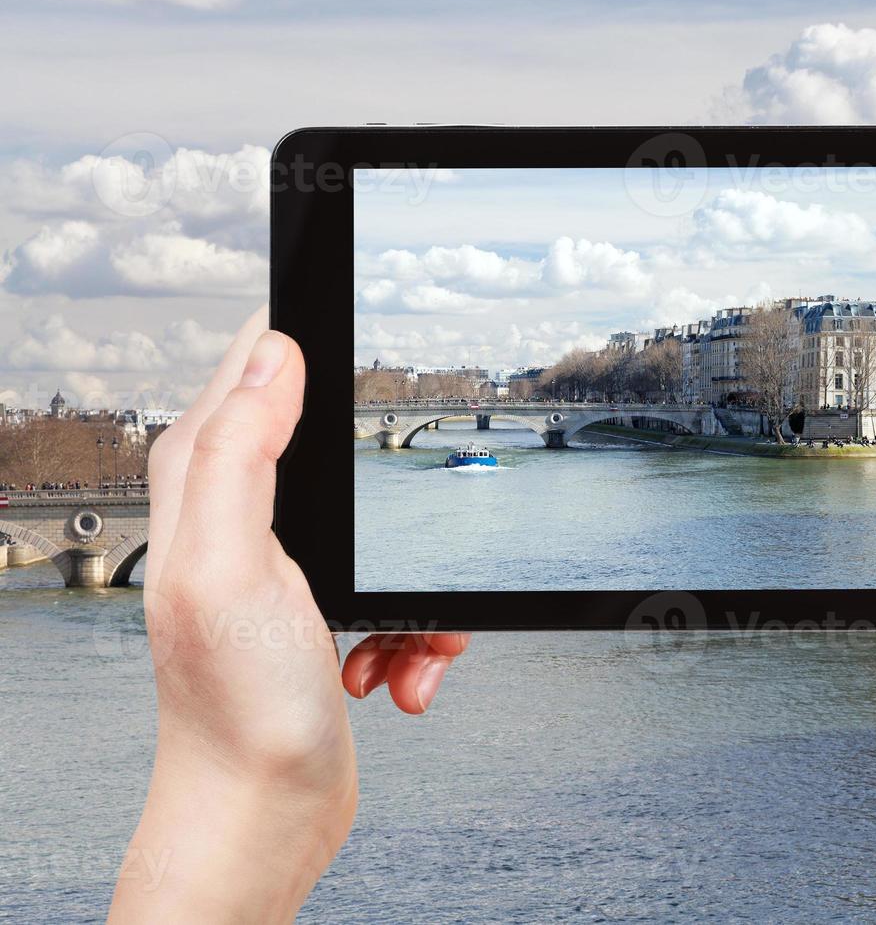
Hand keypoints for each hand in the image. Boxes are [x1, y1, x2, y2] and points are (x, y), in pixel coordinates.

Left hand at [110, 309, 468, 922]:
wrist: (264, 809)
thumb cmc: (234, 709)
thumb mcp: (231, 564)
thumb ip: (240, 451)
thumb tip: (273, 353)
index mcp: (206, 482)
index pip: (251, 365)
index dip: (304, 335)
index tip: (357, 312)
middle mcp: (243, 513)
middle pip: (346, 444)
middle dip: (399, 495)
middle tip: (409, 537)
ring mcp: (291, 563)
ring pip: (395, 525)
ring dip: (421, 585)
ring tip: (400, 634)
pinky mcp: (332, 609)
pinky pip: (409, 590)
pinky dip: (422, 630)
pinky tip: (400, 665)